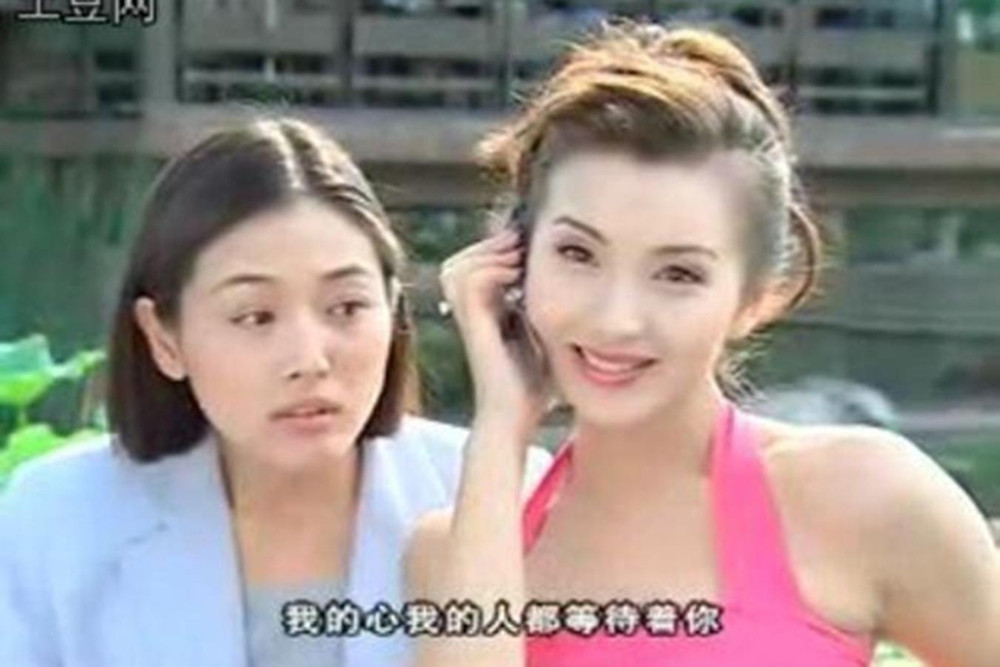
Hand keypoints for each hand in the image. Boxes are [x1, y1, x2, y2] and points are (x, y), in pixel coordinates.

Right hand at [439, 230, 551, 437]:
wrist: (515, 418)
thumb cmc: (534, 385)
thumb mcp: (544, 338)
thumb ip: (547, 312)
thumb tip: (573, 285)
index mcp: (484, 313)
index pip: (476, 264)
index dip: (497, 248)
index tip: (528, 246)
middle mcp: (470, 313)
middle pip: (461, 261)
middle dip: (492, 246)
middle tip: (522, 246)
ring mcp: (469, 319)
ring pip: (459, 266)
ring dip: (490, 255)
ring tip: (518, 259)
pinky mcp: (474, 326)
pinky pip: (472, 281)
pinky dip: (493, 269)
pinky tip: (517, 274)